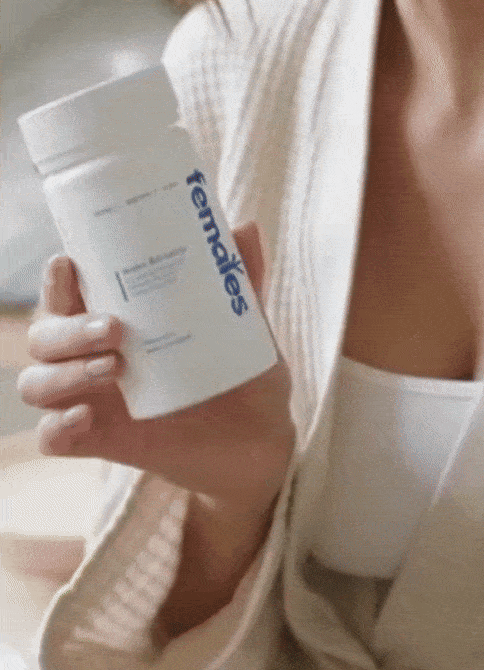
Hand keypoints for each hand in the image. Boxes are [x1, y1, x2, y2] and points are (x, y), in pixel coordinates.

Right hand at [17, 221, 294, 517]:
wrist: (261, 440)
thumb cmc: (243, 373)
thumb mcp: (246, 324)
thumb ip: (242, 279)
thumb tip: (245, 228)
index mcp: (115, 317)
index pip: (65, 292)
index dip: (55, 279)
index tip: (67, 263)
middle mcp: (92, 355)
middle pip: (43, 336)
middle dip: (67, 329)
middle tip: (114, 329)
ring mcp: (91, 400)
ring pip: (36, 382)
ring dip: (64, 372)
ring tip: (113, 367)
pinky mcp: (99, 441)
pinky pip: (52, 437)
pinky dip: (58, 426)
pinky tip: (85, 416)